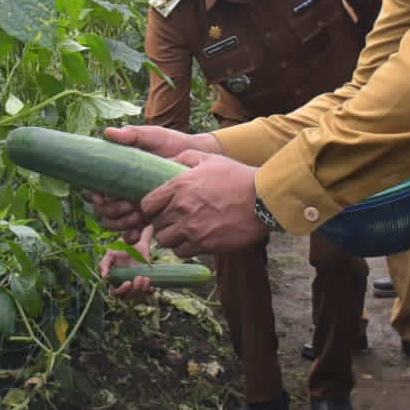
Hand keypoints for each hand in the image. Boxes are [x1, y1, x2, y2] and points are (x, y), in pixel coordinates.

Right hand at [86, 126, 221, 239]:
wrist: (194, 158)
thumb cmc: (169, 143)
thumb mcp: (151, 136)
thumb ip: (131, 134)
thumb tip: (108, 133)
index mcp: (116, 173)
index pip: (94, 189)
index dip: (94, 196)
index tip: (103, 197)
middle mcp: (120, 191)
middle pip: (102, 210)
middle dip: (111, 212)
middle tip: (129, 206)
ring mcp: (131, 206)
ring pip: (113, 223)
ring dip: (121, 224)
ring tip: (139, 216)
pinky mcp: (146, 216)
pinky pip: (130, 233)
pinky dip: (130, 235)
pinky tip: (140, 231)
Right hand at [99, 227, 155, 300]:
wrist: (135, 242)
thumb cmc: (120, 249)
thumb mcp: (110, 254)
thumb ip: (104, 264)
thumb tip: (104, 277)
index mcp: (115, 281)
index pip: (116, 293)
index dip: (122, 290)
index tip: (128, 282)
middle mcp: (125, 285)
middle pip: (129, 296)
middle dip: (135, 290)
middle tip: (139, 277)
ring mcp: (136, 284)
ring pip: (139, 296)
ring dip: (143, 290)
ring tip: (146, 278)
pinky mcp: (145, 282)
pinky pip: (148, 293)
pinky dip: (149, 290)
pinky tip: (152, 285)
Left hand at [141, 151, 265, 258]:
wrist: (262, 199)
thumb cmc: (237, 177)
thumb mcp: (210, 158)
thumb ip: (185, 158)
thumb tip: (170, 160)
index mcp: (179, 186)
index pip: (146, 205)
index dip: (150, 208)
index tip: (158, 209)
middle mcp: (181, 208)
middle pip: (155, 224)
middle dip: (161, 222)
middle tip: (173, 220)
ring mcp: (192, 228)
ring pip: (165, 240)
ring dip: (171, 237)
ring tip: (181, 232)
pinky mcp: (204, 244)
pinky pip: (181, 252)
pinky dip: (183, 248)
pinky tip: (193, 240)